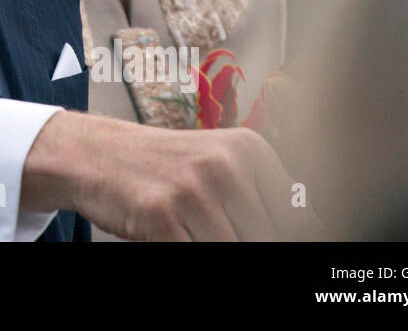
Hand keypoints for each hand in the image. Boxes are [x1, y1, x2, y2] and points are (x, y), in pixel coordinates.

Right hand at [22, 110, 323, 239]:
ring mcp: (194, 190)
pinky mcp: (163, 216)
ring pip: (237, 250)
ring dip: (218, 248)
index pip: (302, 218)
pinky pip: (200, 257)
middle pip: (270, 238)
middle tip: (221, 235)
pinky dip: (190, 253)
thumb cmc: (160, 167)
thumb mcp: (216, 166)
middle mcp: (226, 165)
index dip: (294, 239)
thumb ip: (260, 197)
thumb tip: (315, 230)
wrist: (92, 154)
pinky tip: (178, 240)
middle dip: (253, 246)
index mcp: (250, 150)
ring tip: (195, 234)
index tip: (288, 247)